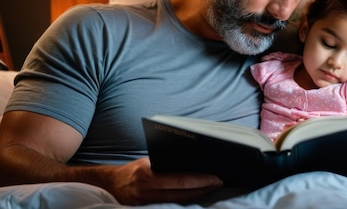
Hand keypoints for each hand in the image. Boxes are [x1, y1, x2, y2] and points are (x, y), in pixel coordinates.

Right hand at [108, 158, 222, 204]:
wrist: (110, 184)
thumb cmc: (133, 169)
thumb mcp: (148, 161)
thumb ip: (166, 163)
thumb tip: (192, 161)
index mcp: (147, 174)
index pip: (180, 180)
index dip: (200, 180)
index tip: (215, 178)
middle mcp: (146, 190)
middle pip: (182, 193)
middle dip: (203, 188)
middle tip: (219, 182)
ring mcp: (145, 202)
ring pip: (179, 201)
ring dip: (198, 195)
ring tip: (211, 188)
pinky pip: (171, 205)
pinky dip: (186, 200)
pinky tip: (197, 195)